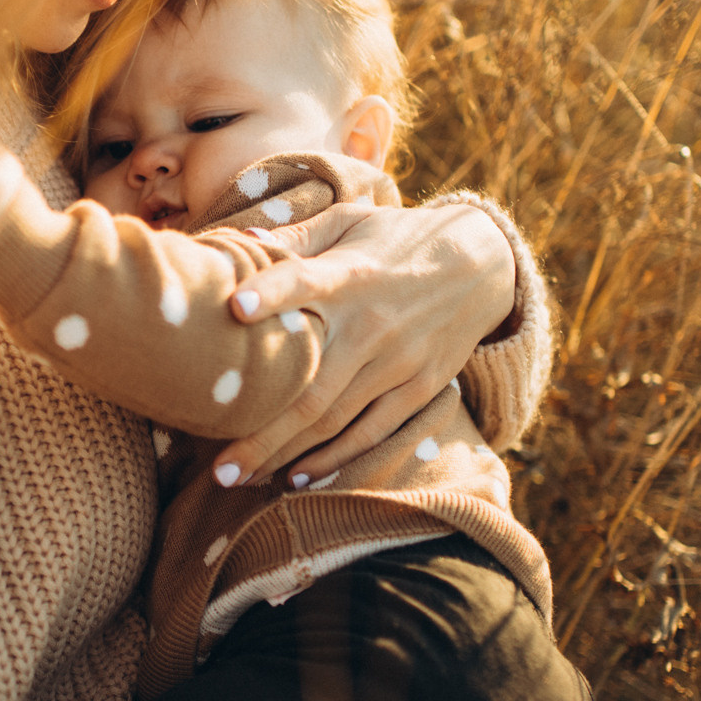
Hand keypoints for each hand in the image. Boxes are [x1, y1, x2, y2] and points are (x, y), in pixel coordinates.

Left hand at [211, 200, 516, 487]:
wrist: (484, 264)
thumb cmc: (398, 239)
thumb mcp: (353, 222)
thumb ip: (297, 237)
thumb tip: (240, 241)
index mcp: (348, 275)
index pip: (304, 281)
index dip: (272, 293)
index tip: (233, 307)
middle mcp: (371, 323)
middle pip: (310, 385)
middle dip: (260, 429)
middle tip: (216, 468)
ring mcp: (397, 362)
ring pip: (333, 419)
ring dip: (284, 453)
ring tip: (239, 478)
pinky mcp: (419, 387)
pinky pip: (372, 432)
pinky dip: (335, 458)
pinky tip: (297, 478)